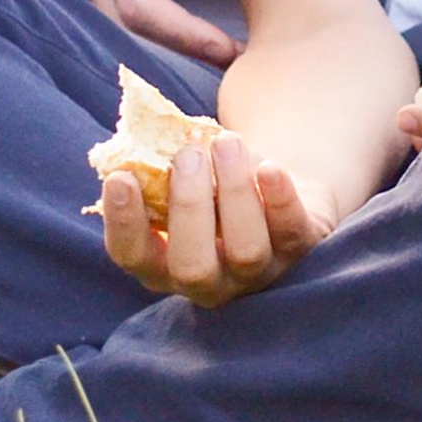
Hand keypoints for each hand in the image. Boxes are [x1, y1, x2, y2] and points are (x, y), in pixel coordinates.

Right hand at [67, 0, 241, 66]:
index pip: (138, 6)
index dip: (182, 35)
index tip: (227, 48)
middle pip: (124, 29)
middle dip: (174, 57)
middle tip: (233, 71)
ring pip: (120, 27)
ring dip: (165, 50)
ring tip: (222, 62)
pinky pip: (123, 12)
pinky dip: (157, 32)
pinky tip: (197, 42)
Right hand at [96, 134, 333, 305]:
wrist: (276, 181)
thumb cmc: (213, 181)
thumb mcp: (183, 177)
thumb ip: (157, 167)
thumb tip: (135, 139)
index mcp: (166, 265)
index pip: (134, 258)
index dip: (124, 223)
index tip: (121, 177)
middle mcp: (211, 282)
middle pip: (193, 267)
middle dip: (188, 207)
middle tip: (188, 156)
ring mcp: (259, 271)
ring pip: (245, 250)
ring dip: (233, 192)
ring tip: (226, 142)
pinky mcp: (300, 248)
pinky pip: (291, 231)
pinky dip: (280, 199)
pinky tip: (269, 167)